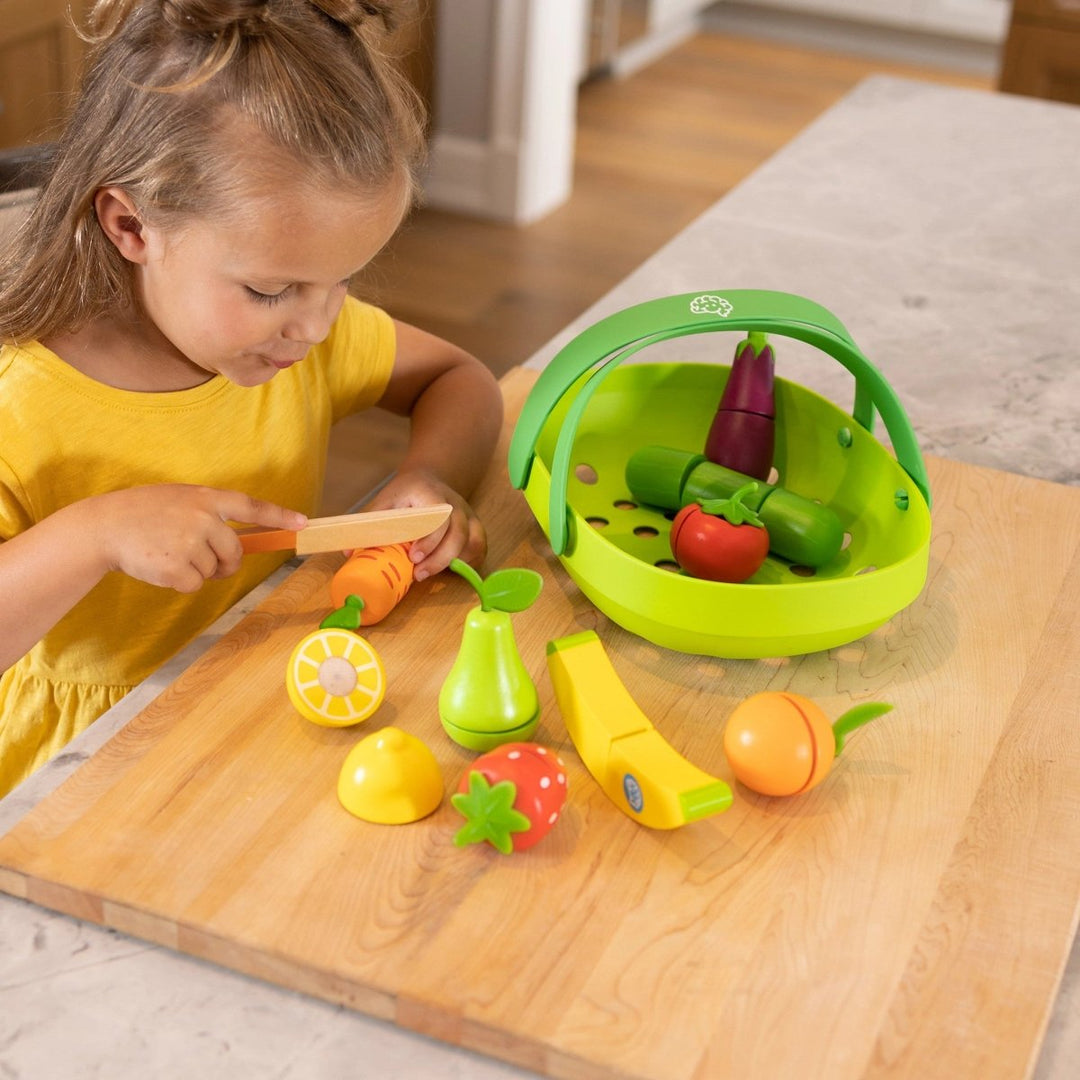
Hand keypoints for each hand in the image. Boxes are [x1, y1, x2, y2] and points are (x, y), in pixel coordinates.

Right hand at [89, 485, 307, 592]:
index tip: (303, 523)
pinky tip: (161, 566)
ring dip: (196, 570)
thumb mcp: (179, 499)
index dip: (279, 516)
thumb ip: (209, 514)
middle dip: (224, 562)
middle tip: (200, 557)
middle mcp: (202, 518)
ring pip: (214, 570)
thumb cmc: (144, 512)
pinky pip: (196, 584)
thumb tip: (238, 545)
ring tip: (168, 552)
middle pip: (235, 552)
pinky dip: (181, 582)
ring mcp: (190, 543)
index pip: (251, 507)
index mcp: (206, 498)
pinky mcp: (177, 568)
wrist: (105, 526)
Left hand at [364, 470, 485, 580]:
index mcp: (433, 495)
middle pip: (458, 534)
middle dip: (439, 558)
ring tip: (431, 573)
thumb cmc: (406, 492)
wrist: (430, 478)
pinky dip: (468, 563)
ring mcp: (469, 516)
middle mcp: (456, 504)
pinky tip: (450, 571)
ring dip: (454, 562)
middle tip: (418, 573)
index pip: (440, 518)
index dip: (429, 540)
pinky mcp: (475, 527)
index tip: (413, 556)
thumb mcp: (386, 499)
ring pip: (473, 542)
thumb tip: (349, 552)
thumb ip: (371, 523)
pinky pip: (479, 548)